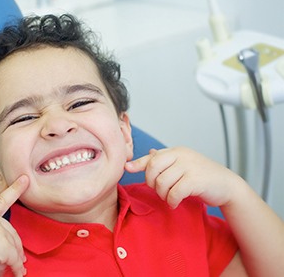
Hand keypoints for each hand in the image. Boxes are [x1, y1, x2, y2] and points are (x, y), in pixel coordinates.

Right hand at [0, 175, 29, 276]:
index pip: (1, 200)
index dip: (15, 188)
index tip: (25, 179)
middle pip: (12, 232)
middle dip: (14, 246)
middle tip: (18, 259)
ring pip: (15, 247)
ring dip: (14, 261)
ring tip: (11, 270)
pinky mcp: (3, 245)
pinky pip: (15, 260)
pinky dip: (17, 269)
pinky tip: (17, 274)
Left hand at [124, 147, 241, 208]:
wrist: (228, 186)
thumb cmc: (202, 176)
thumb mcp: (183, 165)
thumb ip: (166, 160)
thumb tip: (150, 152)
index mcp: (176, 151)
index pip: (152, 157)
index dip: (138, 163)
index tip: (127, 168)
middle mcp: (181, 155)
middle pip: (153, 168)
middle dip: (152, 183)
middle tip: (160, 191)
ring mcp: (189, 166)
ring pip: (162, 182)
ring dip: (162, 195)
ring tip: (169, 198)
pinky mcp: (195, 180)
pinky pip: (174, 192)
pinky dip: (171, 201)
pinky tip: (175, 203)